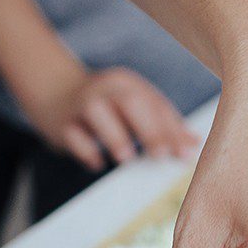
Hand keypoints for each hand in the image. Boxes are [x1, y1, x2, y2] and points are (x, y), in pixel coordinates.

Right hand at [22, 60, 198, 170]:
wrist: (53, 93)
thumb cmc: (106, 106)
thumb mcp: (133, 106)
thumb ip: (164, 124)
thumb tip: (194, 145)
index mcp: (127, 84)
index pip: (154, 104)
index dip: (172, 129)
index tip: (185, 154)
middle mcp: (105, 89)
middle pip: (130, 102)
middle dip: (148, 129)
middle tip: (160, 156)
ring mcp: (81, 104)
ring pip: (97, 113)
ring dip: (114, 135)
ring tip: (126, 157)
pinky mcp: (63, 123)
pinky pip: (74, 136)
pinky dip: (86, 151)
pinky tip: (97, 164)